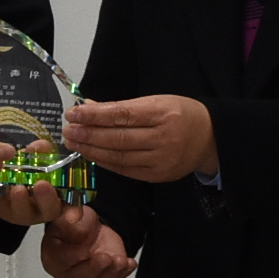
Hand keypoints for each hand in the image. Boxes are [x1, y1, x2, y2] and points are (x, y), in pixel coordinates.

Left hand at [0, 143, 66, 227]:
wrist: (4, 178)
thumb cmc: (31, 169)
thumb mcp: (40, 158)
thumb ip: (43, 153)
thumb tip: (41, 146)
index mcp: (58, 197)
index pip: (71, 208)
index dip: (74, 213)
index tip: (72, 217)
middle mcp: (41, 208)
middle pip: (48, 209)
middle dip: (46, 198)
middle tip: (41, 185)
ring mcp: (20, 211)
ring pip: (23, 212)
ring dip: (21, 201)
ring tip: (18, 188)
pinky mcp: (0, 208)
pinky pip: (0, 205)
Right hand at [41, 201, 135, 277]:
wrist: (91, 229)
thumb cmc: (74, 225)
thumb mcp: (68, 215)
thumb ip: (69, 216)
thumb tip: (72, 215)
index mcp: (52, 256)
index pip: (61, 260)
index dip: (73, 256)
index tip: (84, 251)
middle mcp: (67, 271)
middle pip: (80, 276)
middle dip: (95, 268)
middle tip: (105, 258)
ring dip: (111, 271)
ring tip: (120, 260)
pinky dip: (122, 273)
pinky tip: (128, 264)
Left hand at [61, 94, 217, 183]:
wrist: (210, 139)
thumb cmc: (182, 114)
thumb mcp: (157, 101)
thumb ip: (123, 106)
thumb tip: (89, 107)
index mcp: (163, 113)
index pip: (122, 115)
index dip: (95, 116)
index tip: (73, 113)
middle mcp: (163, 138)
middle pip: (118, 138)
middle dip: (88, 134)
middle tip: (68, 130)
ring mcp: (160, 160)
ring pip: (119, 156)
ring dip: (92, 150)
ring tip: (73, 142)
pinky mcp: (157, 176)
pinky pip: (125, 169)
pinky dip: (105, 162)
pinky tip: (91, 154)